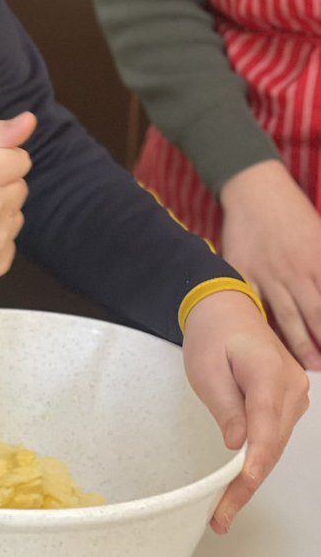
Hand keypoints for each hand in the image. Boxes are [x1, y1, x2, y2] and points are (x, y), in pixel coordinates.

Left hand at [182, 290, 308, 533]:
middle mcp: (291, 386)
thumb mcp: (206, 369)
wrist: (224, 310)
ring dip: (252, 476)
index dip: (254, 465)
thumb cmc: (212, 335)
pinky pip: (274, 435)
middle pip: (272, 445)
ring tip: (225, 507)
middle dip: (248, 483)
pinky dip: (258, 458)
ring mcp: (294, 394)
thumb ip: (225, 407)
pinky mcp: (288, 401)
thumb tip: (237, 445)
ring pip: (275, 445)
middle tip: (221, 514)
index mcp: (268, 372)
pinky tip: (240, 481)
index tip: (240, 490)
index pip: (265, 428)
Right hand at [219, 160, 320, 368]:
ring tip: (309, 366)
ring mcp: (267, 273)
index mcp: (317, 260)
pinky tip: (268, 343)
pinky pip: (255, 305)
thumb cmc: (293, 214)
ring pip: (286, 317)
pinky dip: (263, 326)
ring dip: (299, 344)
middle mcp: (294, 270)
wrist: (255, 191)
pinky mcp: (243, 272)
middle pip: (315, 315)